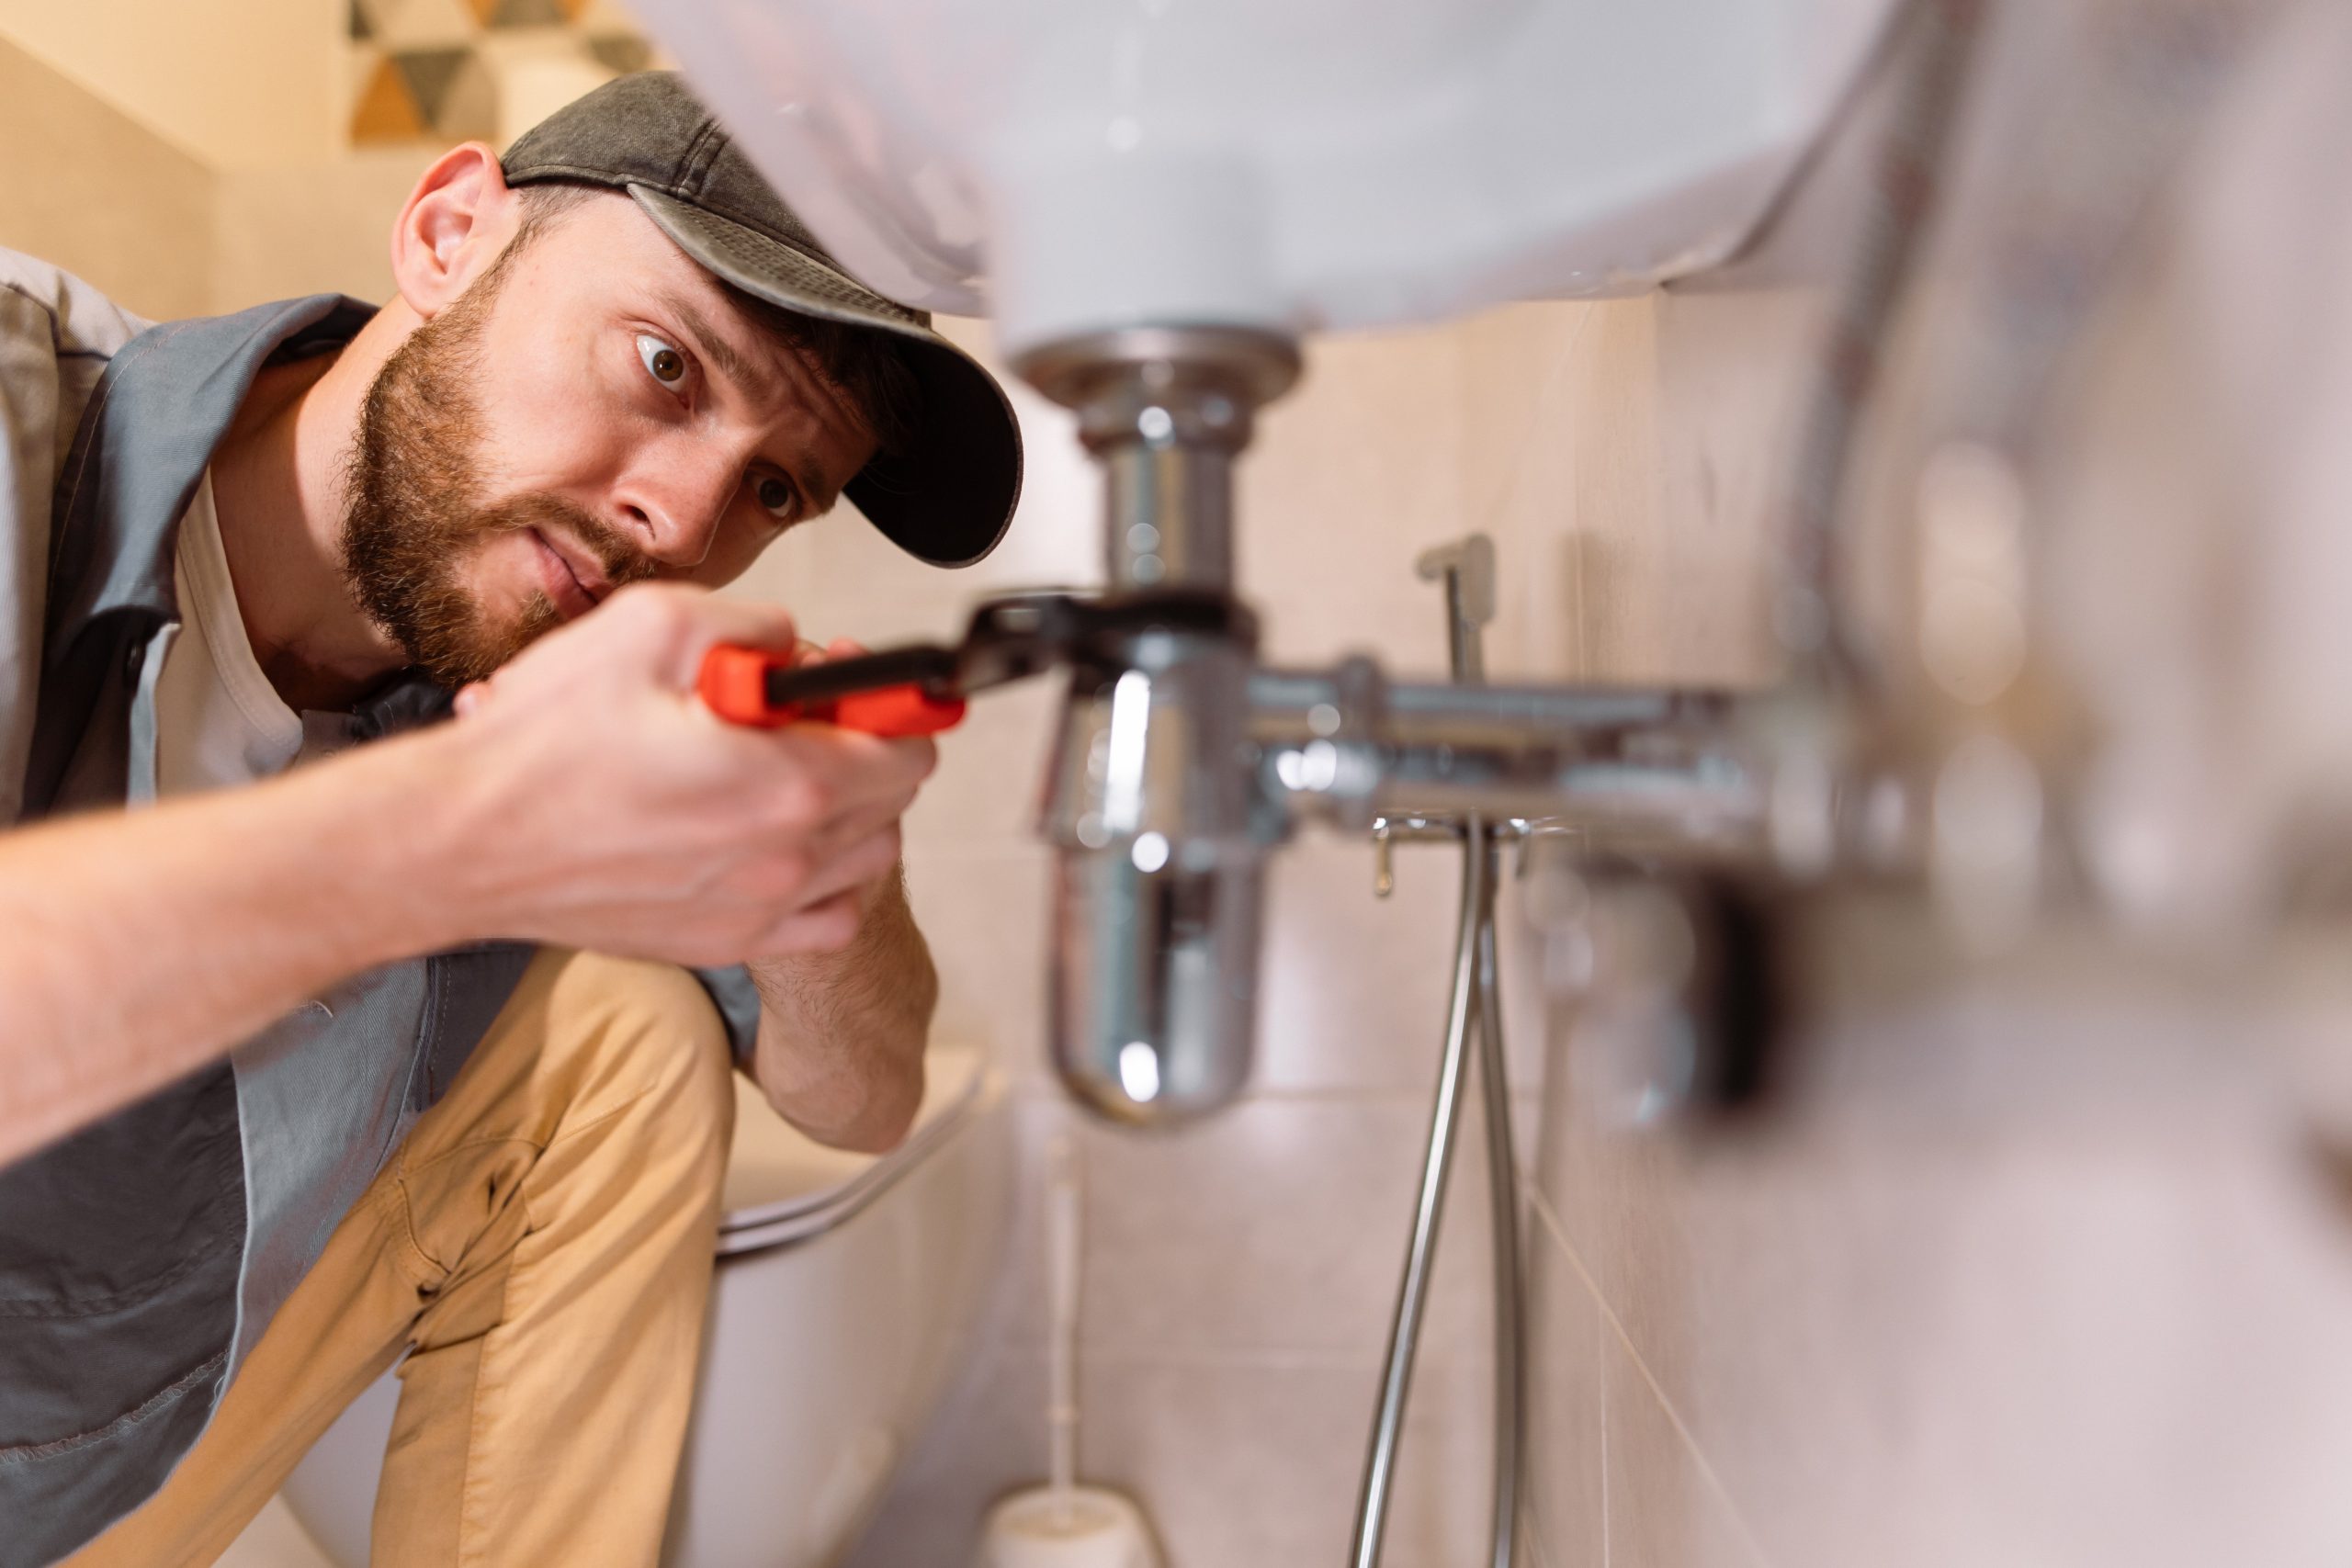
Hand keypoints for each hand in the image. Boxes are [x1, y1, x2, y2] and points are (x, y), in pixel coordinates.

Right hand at [429, 583, 936, 964]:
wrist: (461, 842)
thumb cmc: (539, 746)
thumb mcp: (651, 627)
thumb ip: (752, 624)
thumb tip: (792, 642)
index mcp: (785, 781)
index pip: (907, 745)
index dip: (889, 701)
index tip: (853, 681)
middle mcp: (786, 859)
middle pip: (893, 799)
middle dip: (861, 744)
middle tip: (795, 713)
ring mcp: (758, 911)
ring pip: (866, 858)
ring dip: (847, 809)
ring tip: (778, 772)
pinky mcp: (725, 943)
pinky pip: (825, 920)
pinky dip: (822, 879)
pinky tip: (772, 841)